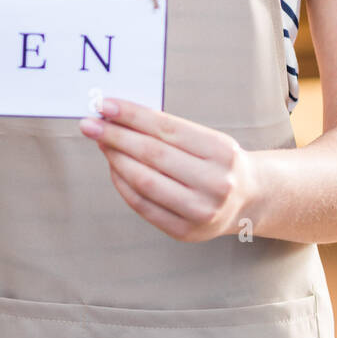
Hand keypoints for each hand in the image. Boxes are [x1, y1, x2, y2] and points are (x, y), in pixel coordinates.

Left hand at [79, 98, 257, 241]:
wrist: (247, 200)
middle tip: (90, 124)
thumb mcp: (205, 139)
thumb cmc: (217, 161)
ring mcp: (201, 211)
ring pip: (145, 181)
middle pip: (153, 154)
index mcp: (221, 151)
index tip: (105, 105)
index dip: (132, 115)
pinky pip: (144, 206)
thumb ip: (167, 130)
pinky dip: (123, 184)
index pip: (166, 128)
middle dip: (116, 136)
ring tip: (101, 142)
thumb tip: (117, 116)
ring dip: (116, 159)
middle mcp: (215, 183)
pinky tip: (113, 167)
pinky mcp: (186, 232)